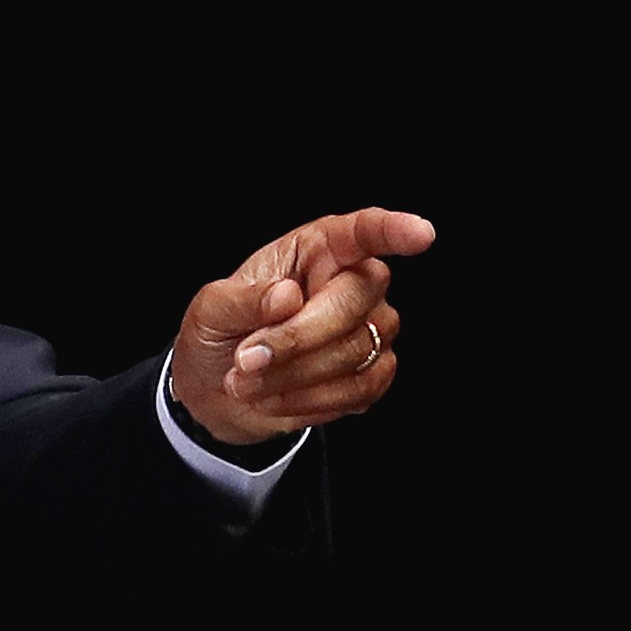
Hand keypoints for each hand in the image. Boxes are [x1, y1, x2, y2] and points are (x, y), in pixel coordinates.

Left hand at [171, 208, 435, 444]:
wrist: (218, 388)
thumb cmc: (219, 332)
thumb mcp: (211, 309)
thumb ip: (242, 300)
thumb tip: (287, 295)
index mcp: (315, 250)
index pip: (362, 232)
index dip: (392, 231)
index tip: (419, 234)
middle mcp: (353, 283)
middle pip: (353, 301)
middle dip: (295, 337)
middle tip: (245, 358)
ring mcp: (371, 328)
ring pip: (355, 351)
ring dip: (291, 375)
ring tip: (245, 382)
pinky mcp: (374, 372)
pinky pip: (359, 389)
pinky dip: (308, 400)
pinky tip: (273, 398)